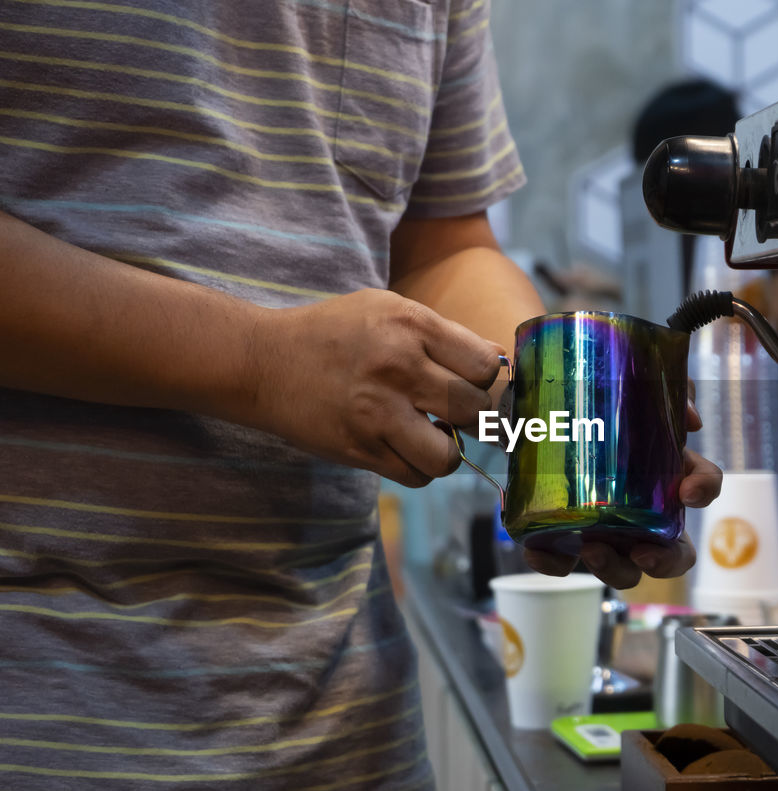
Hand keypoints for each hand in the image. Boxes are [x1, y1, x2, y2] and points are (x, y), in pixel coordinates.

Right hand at [248, 288, 501, 485]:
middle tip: (456, 414)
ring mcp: (378, 412)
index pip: (484, 366)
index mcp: (411, 325)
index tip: (472, 383)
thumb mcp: (388, 310)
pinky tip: (405, 447)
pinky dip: (418, 468)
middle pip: (475, 411)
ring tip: (432, 436)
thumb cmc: (335, 333)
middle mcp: (399, 367)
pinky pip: (415, 476)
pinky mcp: (360, 448)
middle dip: (473, 418)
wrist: (263, 362)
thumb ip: (442, 336)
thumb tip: (496, 365)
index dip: (485, 379)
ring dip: (447, 452)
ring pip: (448, 456)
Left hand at [522, 380, 723, 588]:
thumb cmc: (588, 407)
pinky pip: (560, 561)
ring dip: (611, 567)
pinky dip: (552, 562)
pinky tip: (537, 550)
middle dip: (664, 561)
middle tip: (643, 552)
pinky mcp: (562, 537)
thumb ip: (664, 389)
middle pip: (671, 553)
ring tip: (590, 546)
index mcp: (661, 474)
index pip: (700, 487)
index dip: (704, 491)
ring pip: (621, 568)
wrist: (528, 414)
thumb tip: (691, 417)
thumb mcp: (625, 386)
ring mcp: (604, 530)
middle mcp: (641, 512)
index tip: (688, 493)